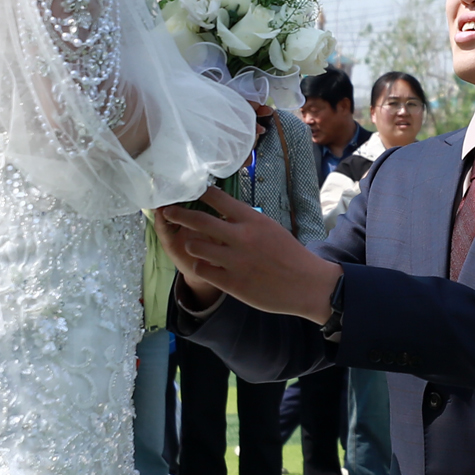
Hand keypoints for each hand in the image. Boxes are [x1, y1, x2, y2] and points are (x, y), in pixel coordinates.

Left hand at [154, 186, 341, 323]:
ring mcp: (235, 261)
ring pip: (195, 245)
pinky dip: (200, 265)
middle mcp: (241, 237)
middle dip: (178, 213)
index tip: (187, 190)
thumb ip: (246, 221)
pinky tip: (204, 264)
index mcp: (252, 220)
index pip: (217, 198)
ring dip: (191, 243)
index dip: (198, 193)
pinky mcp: (232, 283)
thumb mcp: (270, 228)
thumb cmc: (289, 254)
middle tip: (167, 210)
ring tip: (192, 244)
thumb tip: (223, 212)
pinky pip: (202, 269)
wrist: (306, 285)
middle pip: (198, 220)